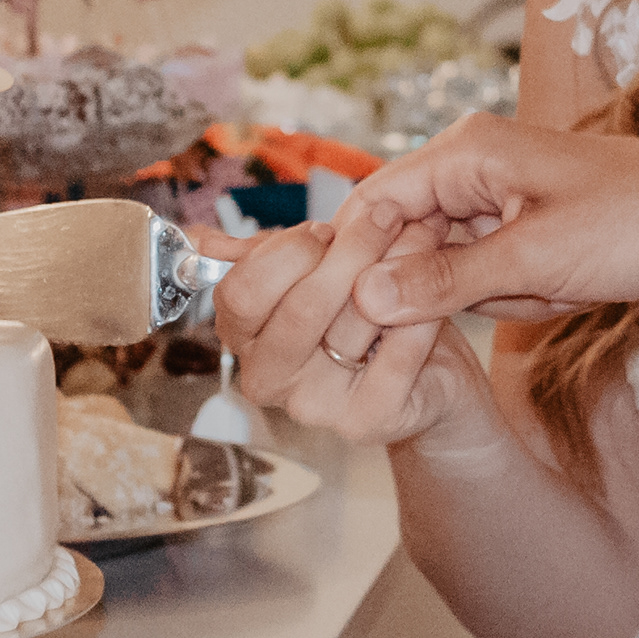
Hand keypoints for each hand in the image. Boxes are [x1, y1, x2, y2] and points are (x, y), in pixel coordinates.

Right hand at [211, 219, 476, 446]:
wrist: (426, 375)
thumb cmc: (365, 313)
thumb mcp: (313, 274)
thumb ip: (264, 255)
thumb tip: (200, 238)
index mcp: (244, 337)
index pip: (240, 293)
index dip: (286, 253)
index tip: (327, 229)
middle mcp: (268, 378)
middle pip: (300, 307)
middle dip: (351, 251)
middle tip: (389, 215)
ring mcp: (314, 406)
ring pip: (354, 323)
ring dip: (398, 266)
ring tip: (427, 231)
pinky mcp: (366, 421)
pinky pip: (398, 354)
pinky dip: (422, 314)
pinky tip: (438, 290)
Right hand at [342, 113, 638, 325]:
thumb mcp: (538, 257)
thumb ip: (447, 278)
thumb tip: (365, 295)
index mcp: (468, 152)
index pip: (375, 203)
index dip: (358, 262)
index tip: (358, 318)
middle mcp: (475, 171)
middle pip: (405, 242)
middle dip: (437, 289)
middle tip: (478, 309)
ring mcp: (500, 204)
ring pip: (447, 271)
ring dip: (491, 298)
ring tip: (554, 285)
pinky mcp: (526, 237)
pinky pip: (489, 283)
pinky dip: (520, 300)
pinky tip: (568, 290)